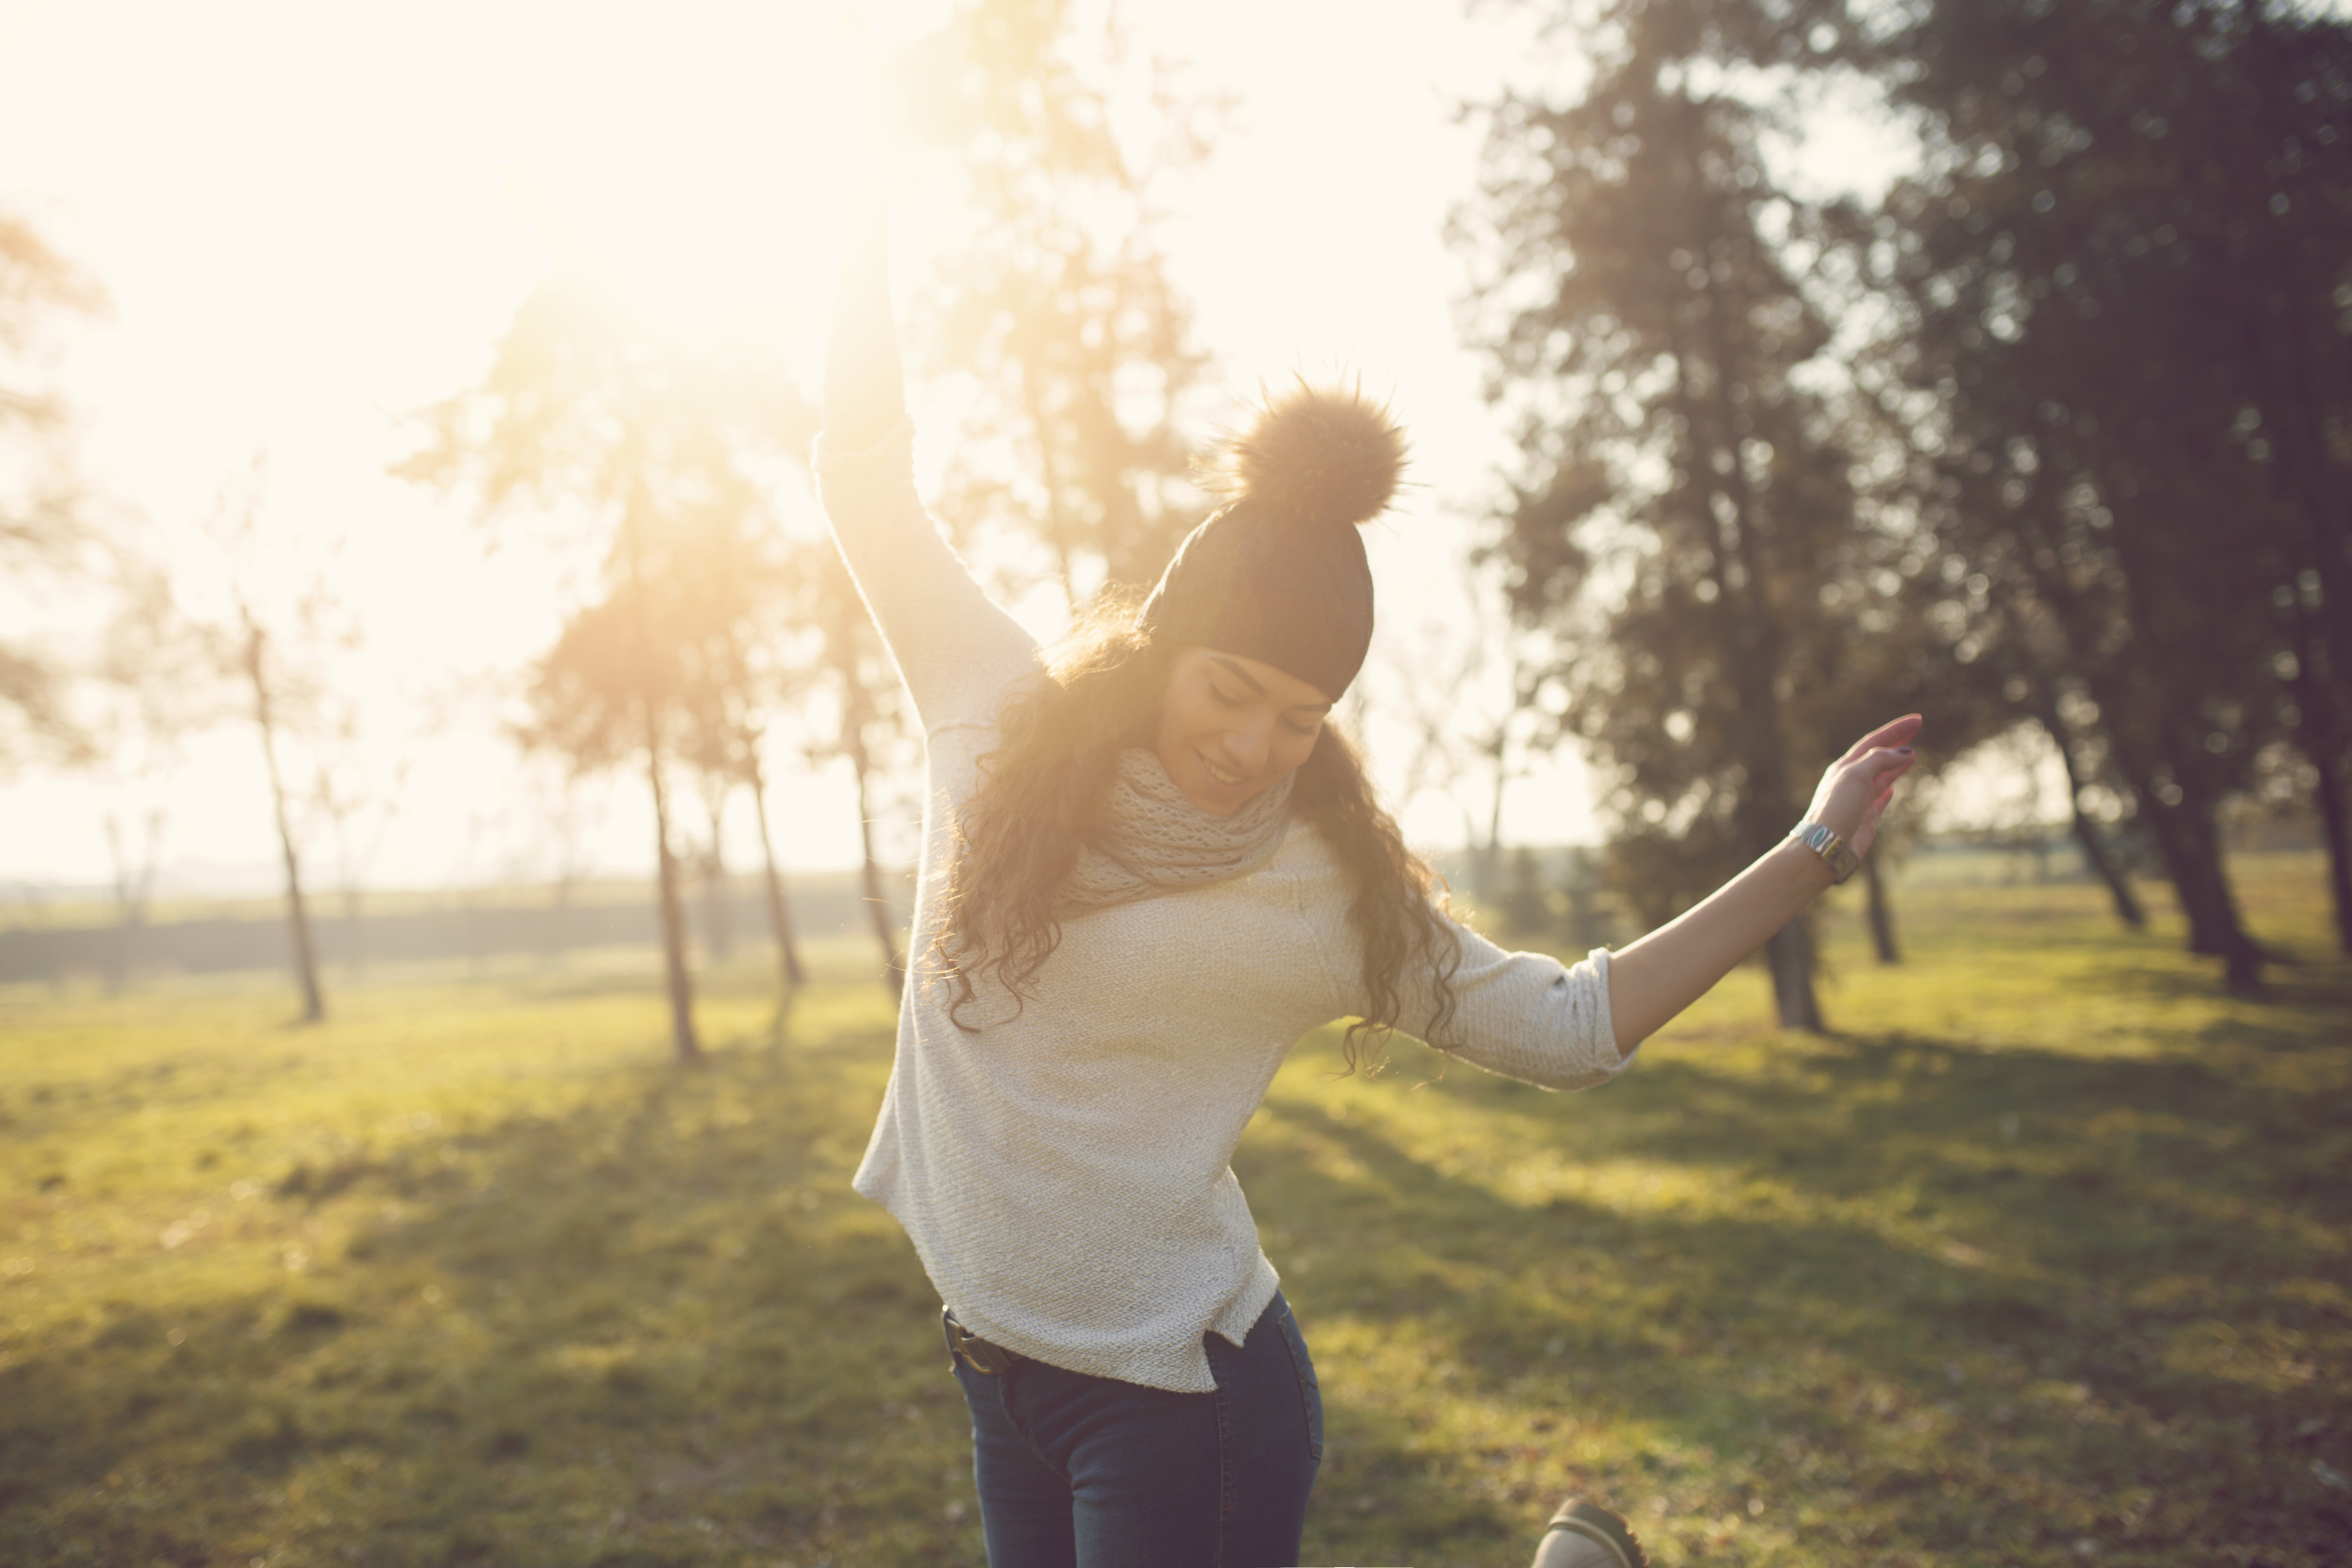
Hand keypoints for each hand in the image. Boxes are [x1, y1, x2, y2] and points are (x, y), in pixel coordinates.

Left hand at [1802, 714, 1921, 860]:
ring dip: (1896, 764)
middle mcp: (1851, 780)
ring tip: (1913, 754)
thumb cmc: (1836, 809)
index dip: (1895, 730)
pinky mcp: (1865, 818)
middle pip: (1878, 755)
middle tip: (1917, 727)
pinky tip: (1894, 787)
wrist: (1825, 846)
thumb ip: (1879, 760)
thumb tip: (1905, 752)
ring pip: (1881, 776)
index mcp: (1845, 766)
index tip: (1917, 720)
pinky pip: (1879, 799)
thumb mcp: (1857, 775)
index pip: (1874, 741)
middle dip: (1897, 741)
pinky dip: (1888, 790)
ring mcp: (1859, 799)